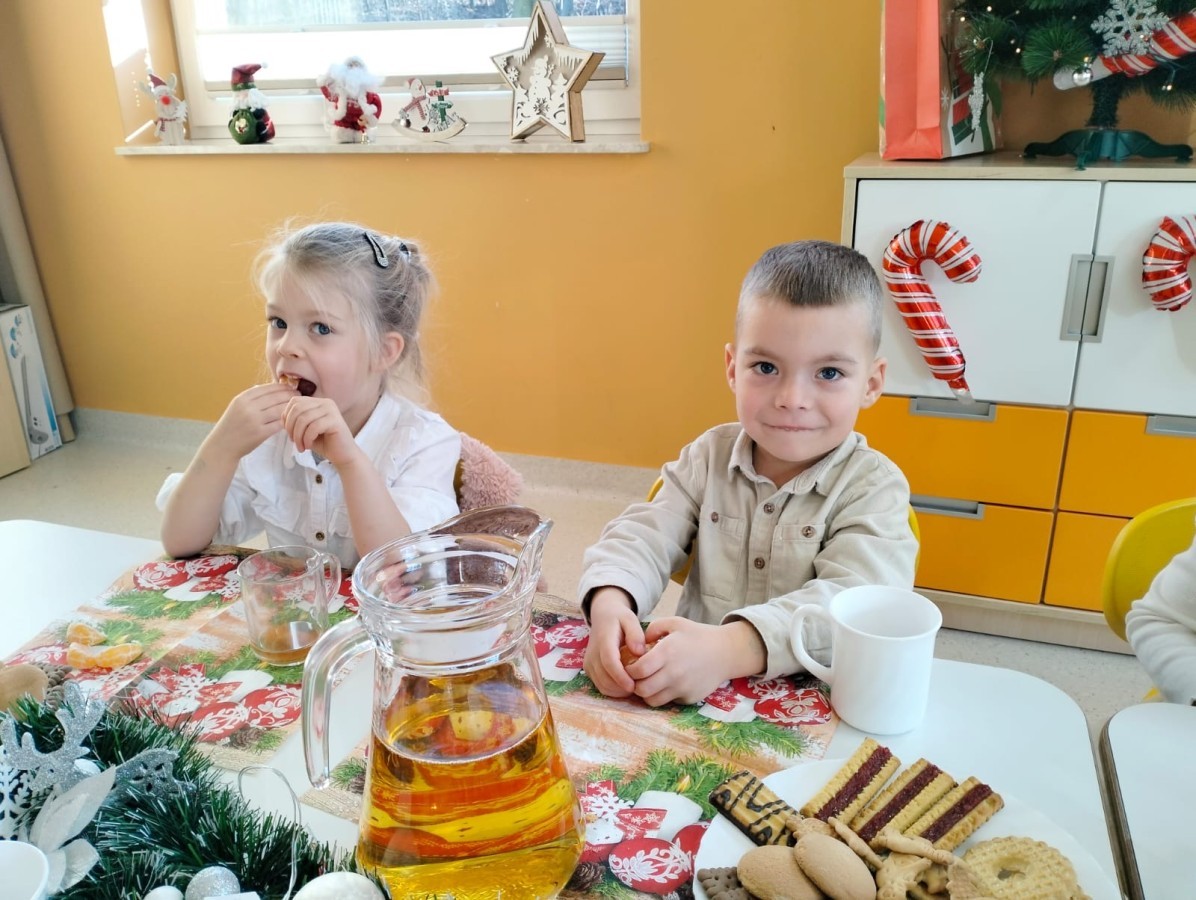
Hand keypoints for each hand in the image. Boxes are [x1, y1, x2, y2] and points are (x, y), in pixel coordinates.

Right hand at [208, 383, 296, 460]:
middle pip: (275, 397)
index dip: (282, 387)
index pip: (267, 388)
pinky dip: (287, 420)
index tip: (292, 387)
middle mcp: (248, 407)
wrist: (222, 446)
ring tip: (298, 406)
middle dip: (290, 395)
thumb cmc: (232, 425)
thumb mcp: (237, 406)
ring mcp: (254, 420)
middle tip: (299, 395)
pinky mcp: (260, 433)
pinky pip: (278, 424)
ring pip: (279, 410)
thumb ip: (253, 397)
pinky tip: (292, 419)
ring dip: (291, 407)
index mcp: (243, 398)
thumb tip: (274, 387)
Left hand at [281, 396, 358, 463]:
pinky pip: (314, 427)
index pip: (294, 401)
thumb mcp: (305, 430)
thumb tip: (282, 417)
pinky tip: (308, 446)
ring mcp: (332, 410)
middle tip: (294, 442)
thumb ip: (295, 421)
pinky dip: (307, 439)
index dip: (287, 417)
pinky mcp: (336, 421)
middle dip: (290, 427)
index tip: (290, 434)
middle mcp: (326, 402)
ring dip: (298, 436)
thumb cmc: (324, 443)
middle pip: (297, 409)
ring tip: (301, 447)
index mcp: (318, 402)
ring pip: (303, 419)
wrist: (343, 456)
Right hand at [583, 588, 643, 698]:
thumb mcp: (630, 619)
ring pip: (602, 685)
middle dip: (622, 688)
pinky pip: (600, 686)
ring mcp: (589, 663)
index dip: (620, 676)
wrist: (603, 616)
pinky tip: (626, 686)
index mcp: (604, 640)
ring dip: (618, 691)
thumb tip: (639, 651)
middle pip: (604, 678)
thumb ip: (636, 633)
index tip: (633, 686)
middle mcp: (593, 653)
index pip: (609, 662)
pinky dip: (613, 690)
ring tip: (635, 687)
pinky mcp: (589, 670)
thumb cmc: (619, 618)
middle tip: (640, 688)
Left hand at [630, 618, 765, 706]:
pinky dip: (663, 696)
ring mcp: (682, 688)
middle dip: (634, 684)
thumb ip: (653, 628)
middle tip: (637, 677)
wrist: (725, 652)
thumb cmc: (697, 636)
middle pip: (642, 689)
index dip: (630, 670)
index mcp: (667, 652)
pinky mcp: (689, 698)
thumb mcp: (675, 623)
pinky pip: (668, 702)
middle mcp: (674, 673)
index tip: (631, 666)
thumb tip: (637, 643)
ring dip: (646, 693)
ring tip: (649, 682)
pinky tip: (667, 684)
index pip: (638, 670)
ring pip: (652, 700)